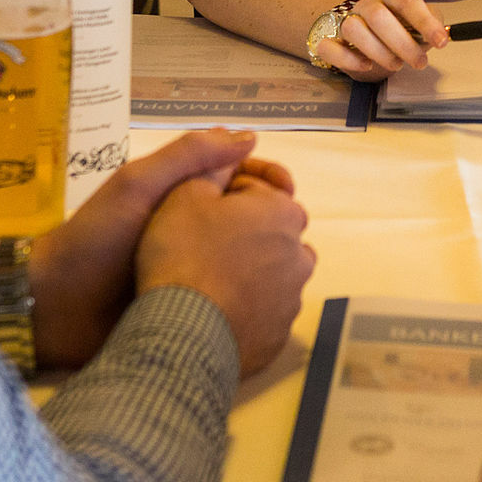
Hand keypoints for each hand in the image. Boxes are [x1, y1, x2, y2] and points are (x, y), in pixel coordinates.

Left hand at [27, 129, 270, 369]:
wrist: (56, 308)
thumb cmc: (95, 239)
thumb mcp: (137, 185)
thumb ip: (187, 156)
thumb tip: (247, 135)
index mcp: (179, 192)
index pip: (237, 174)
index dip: (266, 177)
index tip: (288, 193)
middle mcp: (190, 225)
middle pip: (246, 213)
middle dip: (274, 217)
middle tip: (292, 233)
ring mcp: (191, 265)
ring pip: (243, 253)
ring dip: (269, 254)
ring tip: (288, 263)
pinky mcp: (189, 301)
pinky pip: (231, 289)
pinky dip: (253, 289)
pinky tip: (270, 295)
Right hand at [136, 158, 316, 375]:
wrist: (181, 332)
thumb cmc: (182, 254)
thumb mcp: (186, 193)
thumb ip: (214, 165)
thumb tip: (234, 146)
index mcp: (282, 212)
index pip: (257, 189)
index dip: (225, 192)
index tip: (200, 205)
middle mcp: (299, 253)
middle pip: (269, 230)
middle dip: (243, 230)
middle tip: (201, 240)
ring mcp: (292, 298)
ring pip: (272, 272)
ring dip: (249, 269)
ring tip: (209, 277)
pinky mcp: (279, 335)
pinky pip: (263, 312)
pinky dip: (245, 307)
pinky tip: (214, 309)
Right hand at [316, 0, 448, 79]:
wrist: (368, 37)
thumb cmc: (400, 29)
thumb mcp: (420, 23)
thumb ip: (432, 23)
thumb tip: (440, 34)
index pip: (406, 1)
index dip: (424, 22)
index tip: (441, 42)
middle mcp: (367, 3)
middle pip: (378, 16)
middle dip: (402, 43)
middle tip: (419, 62)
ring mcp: (346, 20)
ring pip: (352, 29)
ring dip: (378, 52)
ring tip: (396, 64)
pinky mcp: (330, 41)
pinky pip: (328, 47)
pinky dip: (347, 59)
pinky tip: (366, 65)